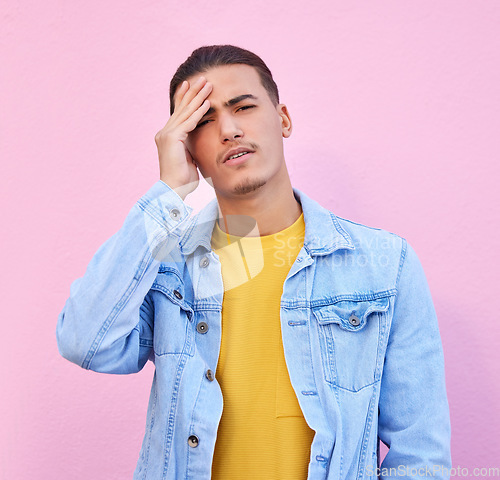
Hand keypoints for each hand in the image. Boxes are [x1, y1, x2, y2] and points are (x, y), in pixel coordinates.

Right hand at [154, 77, 211, 199]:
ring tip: (207, 85)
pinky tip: (207, 104)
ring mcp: (167, 134)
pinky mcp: (172, 139)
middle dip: (193, 92)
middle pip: (181, 108)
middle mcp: (164, 132)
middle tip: (203, 78)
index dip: (185, 98)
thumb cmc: (182, 179)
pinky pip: (189, 122)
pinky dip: (198, 112)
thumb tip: (196, 144)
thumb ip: (190, 147)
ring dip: (198, 97)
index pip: (178, 112)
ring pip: (185, 112)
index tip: (192, 86)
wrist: (173, 190)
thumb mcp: (188, 158)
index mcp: (167, 136)